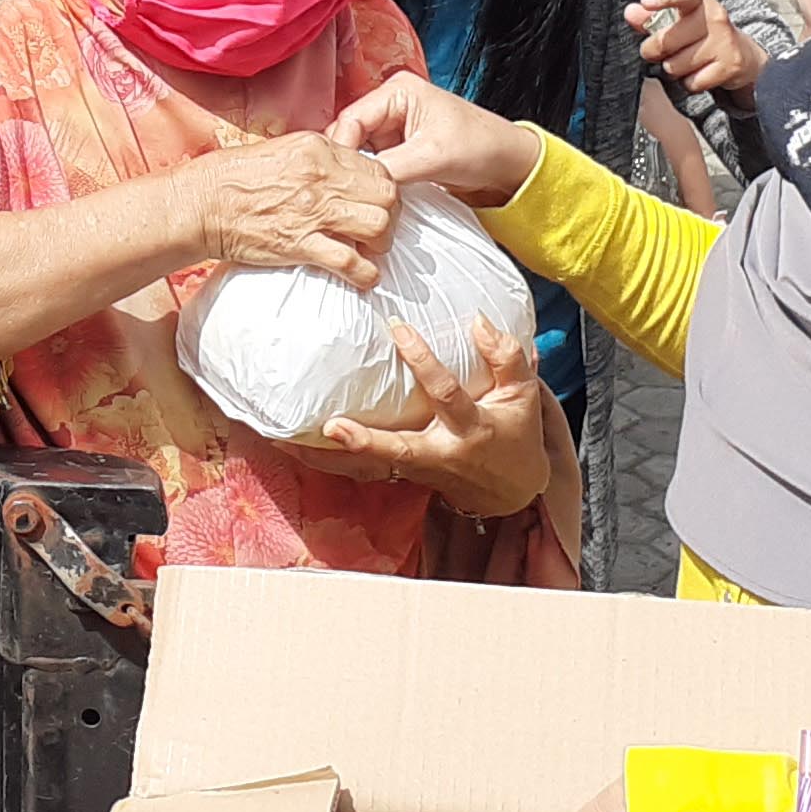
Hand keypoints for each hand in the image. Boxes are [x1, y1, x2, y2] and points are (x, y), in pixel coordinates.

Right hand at [186, 131, 398, 287]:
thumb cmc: (233, 177)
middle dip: (390, 215)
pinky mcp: (301, 244)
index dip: (383, 188)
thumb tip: (344, 170)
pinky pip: (351, 262)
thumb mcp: (282, 150)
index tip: (375, 203)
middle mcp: (322, 177)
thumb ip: (318, 158)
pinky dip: (365, 274)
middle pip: (387, 194)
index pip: (377, 166)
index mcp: (318, 149)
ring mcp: (313, 212)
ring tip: (371, 251)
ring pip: (378, 225)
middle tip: (378, 229)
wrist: (201, 203)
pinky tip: (363, 277)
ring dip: (381, 243)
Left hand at [312, 316, 553, 520]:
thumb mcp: (523, 396)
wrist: (510, 492)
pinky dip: (329, 462)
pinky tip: (294, 447)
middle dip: (366, 441)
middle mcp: (439, 454)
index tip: (398, 328)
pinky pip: (361, 470)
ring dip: (328, 459)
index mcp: (470, 429)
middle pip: (398, 451)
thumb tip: (478, 320)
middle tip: (331, 426)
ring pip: (369, 468)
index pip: (445, 394)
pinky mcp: (400, 475)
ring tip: (287, 442)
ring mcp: (416, 470)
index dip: (423, 361)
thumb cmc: (515, 434)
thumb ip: (507, 357)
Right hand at [330, 73, 540, 207]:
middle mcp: (391, 106)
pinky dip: (371, 182)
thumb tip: (357, 187)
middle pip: (350, 136)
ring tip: (355, 198)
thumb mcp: (432, 156)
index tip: (335, 179)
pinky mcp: (399, 151)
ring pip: (359, 154)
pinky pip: (373, 167)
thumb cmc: (482, 147)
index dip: (341, 150)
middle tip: (342, 193)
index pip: (351, 118)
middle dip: (347, 165)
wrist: (509, 166)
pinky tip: (369, 198)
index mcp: (397, 91)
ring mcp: (394, 129)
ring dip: (358, 176)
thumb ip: (390, 168)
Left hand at [633, 0, 768, 103]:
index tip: (647, 1)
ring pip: (675, 65)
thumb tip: (631, 12)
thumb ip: (650, 17)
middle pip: (665, 41)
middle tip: (658, 51)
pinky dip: (688, 83)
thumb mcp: (676, 20)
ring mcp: (724, 42)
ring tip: (684, 60)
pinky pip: (691, 82)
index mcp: (699, 0)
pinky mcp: (730, 65)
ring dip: (672, 68)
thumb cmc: (698, 33)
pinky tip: (698, 72)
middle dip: (653, 51)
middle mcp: (715, 17)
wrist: (740, 54)